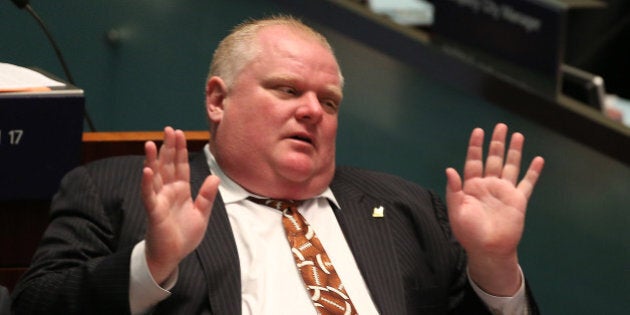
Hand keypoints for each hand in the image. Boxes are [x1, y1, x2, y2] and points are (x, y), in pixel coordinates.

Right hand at [141, 127, 219, 283]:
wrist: (173, 256)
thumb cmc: (184, 235)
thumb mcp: (201, 214)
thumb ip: (207, 196)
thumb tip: (215, 177)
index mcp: (181, 190)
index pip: (181, 166)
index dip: (180, 150)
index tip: (179, 133)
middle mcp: (169, 191)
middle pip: (168, 165)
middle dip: (169, 148)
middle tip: (169, 129)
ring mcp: (160, 200)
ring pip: (155, 176)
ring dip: (153, 160)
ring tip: (151, 143)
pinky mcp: (154, 211)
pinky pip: (149, 195)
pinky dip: (147, 183)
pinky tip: (147, 170)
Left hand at [445, 123, 543, 294]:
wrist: (488, 249)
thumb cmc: (469, 233)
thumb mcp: (456, 211)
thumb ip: (454, 190)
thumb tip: (450, 169)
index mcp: (471, 186)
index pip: (474, 161)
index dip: (475, 146)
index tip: (478, 131)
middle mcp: (488, 185)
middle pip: (494, 158)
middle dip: (496, 142)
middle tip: (500, 126)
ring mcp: (504, 191)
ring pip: (510, 166)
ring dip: (514, 151)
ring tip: (517, 135)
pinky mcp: (518, 200)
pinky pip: (527, 183)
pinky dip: (533, 171)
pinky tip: (538, 159)